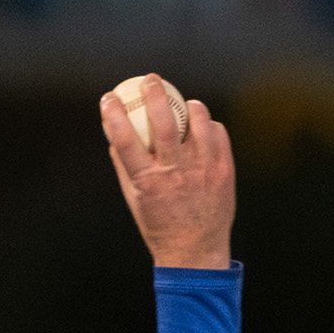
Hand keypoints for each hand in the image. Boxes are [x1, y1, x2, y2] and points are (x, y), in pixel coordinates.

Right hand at [100, 75, 234, 270]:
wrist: (195, 251)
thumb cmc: (160, 226)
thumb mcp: (135, 201)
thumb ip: (124, 168)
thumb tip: (114, 138)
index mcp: (148, 181)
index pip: (125, 139)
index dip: (114, 114)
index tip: (109, 98)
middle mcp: (175, 173)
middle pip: (164, 122)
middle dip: (154, 93)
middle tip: (150, 80)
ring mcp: (203, 170)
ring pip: (198, 120)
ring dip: (189, 106)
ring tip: (185, 104)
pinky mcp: (224, 170)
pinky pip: (217, 133)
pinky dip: (209, 125)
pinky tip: (203, 127)